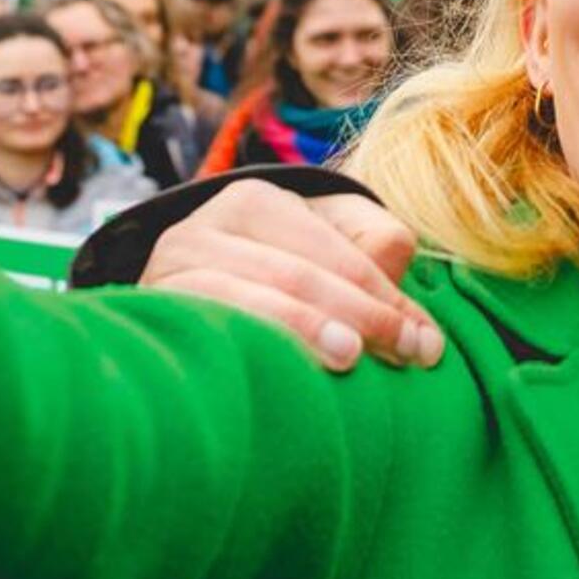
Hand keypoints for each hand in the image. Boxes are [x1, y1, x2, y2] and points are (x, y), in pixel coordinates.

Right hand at [138, 180, 444, 373]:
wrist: (189, 302)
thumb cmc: (283, 272)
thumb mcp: (331, 243)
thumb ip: (376, 248)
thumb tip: (403, 275)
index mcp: (256, 203)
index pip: (336, 252)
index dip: (387, 297)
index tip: (426, 344)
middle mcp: (204, 228)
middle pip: (297, 275)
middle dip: (359, 316)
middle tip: (402, 356)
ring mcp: (169, 274)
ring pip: (251, 301)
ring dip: (305, 332)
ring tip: (350, 359)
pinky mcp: (153, 316)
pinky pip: (207, 332)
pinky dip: (251, 350)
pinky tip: (283, 375)